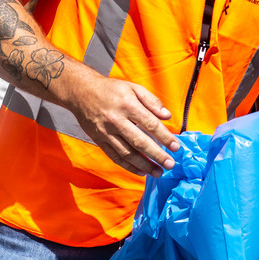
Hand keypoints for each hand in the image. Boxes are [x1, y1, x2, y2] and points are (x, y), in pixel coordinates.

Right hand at [65, 72, 181, 175]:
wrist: (81, 92)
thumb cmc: (111, 89)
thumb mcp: (134, 87)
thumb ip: (152, 101)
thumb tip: (167, 116)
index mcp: (128, 105)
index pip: (150, 124)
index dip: (165, 137)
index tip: (176, 147)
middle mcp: (116, 121)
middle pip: (139, 142)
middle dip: (156, 155)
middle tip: (170, 164)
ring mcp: (106, 133)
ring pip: (127, 153)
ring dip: (144, 165)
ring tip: (158, 172)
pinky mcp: (99, 141)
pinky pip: (115, 157)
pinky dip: (128, 166)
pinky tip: (141, 171)